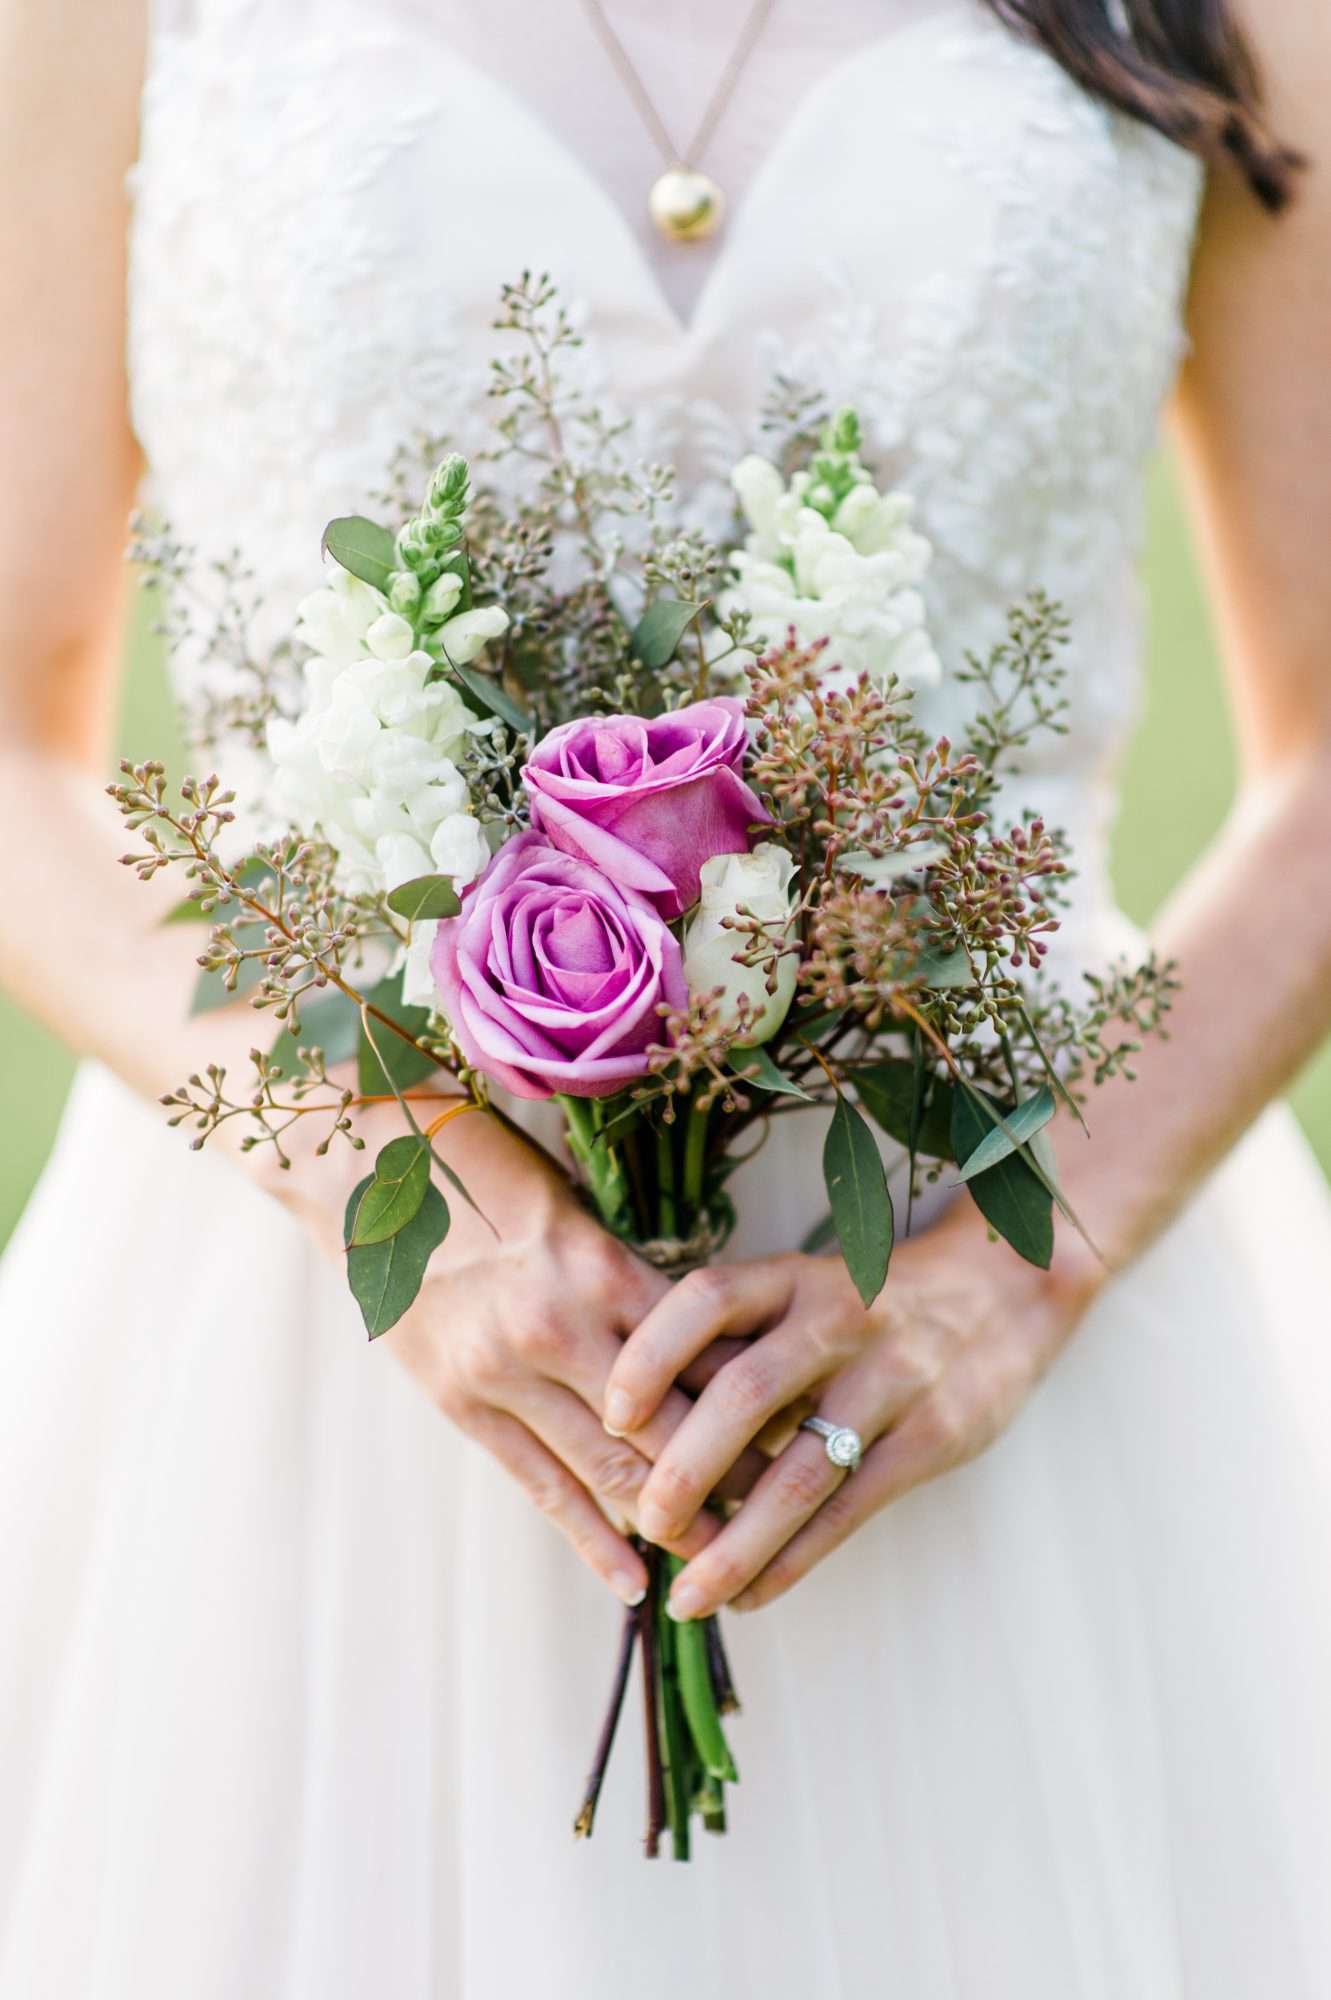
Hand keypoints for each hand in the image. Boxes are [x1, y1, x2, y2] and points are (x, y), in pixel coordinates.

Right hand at [377, 1106, 763, 1607]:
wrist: (366, 1181)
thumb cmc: (486, 1174)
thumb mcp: (576, 1209)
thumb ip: (634, 1282)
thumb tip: (713, 1348)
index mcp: (601, 1268)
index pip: (702, 1357)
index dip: (756, 1408)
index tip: (804, 1440)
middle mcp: (557, 1328)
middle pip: (666, 1426)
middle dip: (729, 1478)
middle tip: (783, 1516)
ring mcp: (503, 1374)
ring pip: (607, 1469)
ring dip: (670, 1521)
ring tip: (725, 1560)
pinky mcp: (461, 1405)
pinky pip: (539, 1486)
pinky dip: (591, 1540)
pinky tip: (633, 1582)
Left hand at [602, 1206, 1100, 1618]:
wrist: (1003, 1291)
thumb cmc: (871, 1301)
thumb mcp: (806, 1289)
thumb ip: (739, 1339)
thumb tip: (633, 1412)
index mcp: (793, 1278)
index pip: (707, 1299)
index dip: (651, 1354)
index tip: (609, 1412)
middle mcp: (837, 1320)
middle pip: (745, 1392)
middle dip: (684, 1467)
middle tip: (643, 1523)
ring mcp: (889, 1380)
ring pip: (799, 1472)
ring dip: (735, 1543)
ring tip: (686, 1596)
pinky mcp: (931, 1437)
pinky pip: (849, 1511)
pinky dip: (793, 1560)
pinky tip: (750, 1594)